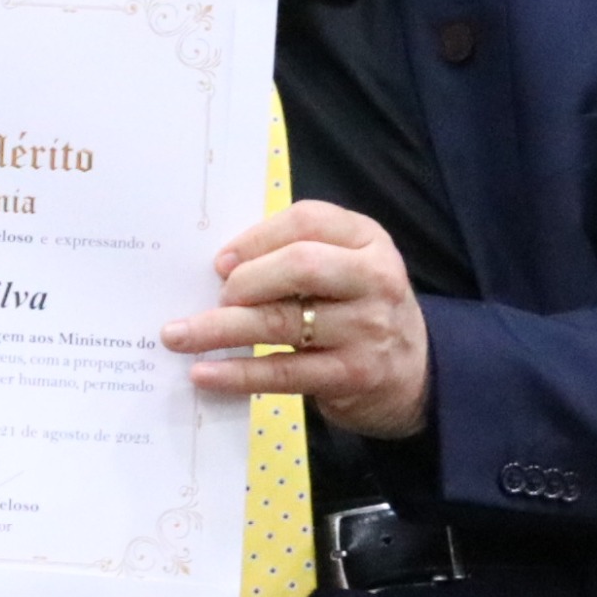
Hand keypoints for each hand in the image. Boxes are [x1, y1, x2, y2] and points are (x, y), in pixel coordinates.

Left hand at [162, 199, 431, 440]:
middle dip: (245, 280)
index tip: (221, 260)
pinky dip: (238, 373)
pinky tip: (204, 374)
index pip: (307, 221)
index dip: (257, 238)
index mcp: (368, 240)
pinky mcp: (353, 375)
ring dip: (221, 328)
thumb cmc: (361, 309)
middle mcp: (374, 279)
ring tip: (178, 336)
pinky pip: (283, 372)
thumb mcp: (347, 268)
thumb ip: (299, 256)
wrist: (417, 374)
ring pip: (282, 322)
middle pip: (298, 265)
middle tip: (215, 296)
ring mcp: (367, 329)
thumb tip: (221, 266)